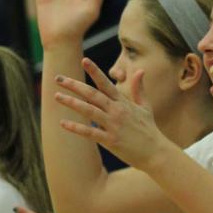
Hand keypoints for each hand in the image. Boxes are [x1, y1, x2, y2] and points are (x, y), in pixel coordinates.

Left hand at [53, 58, 170, 169]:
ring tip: (56, 96)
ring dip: (71, 103)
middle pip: (92, 94)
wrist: (156, 153)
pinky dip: (76, 128)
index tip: (84, 60)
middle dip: (74, 85)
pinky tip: (63, 123)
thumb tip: (140, 70)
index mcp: (124, 103)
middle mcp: (118, 111)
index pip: (106, 84)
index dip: (95, 71)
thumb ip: (139, 89)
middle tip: (58, 78)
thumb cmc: (149, 130)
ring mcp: (114, 126)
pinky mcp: (111, 141)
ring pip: (89, 111)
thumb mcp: (145, 107)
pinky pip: (90, 133)